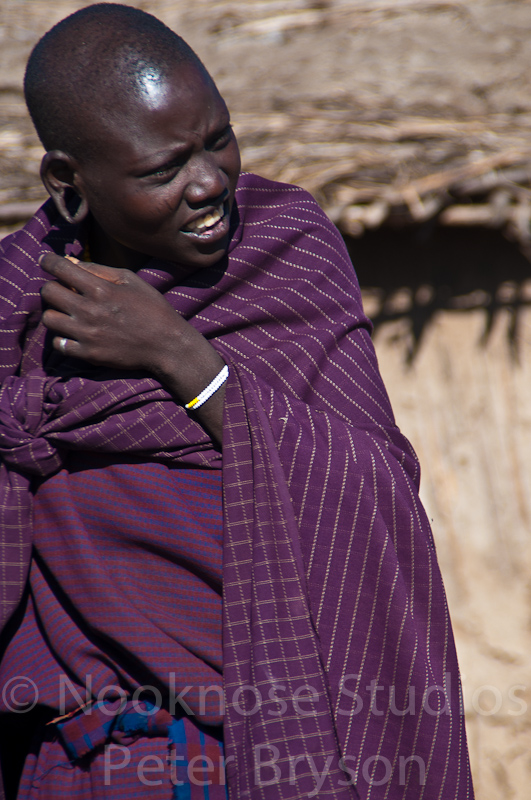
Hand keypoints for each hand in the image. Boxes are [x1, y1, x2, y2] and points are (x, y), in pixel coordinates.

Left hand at [39, 253, 225, 443]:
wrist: (166, 345)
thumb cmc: (152, 308)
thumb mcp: (131, 280)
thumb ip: (100, 269)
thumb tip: (71, 261)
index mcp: (101, 289)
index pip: (60, 268)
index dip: (48, 261)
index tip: (46, 260)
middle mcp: (89, 310)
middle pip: (48, 292)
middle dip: (51, 287)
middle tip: (60, 289)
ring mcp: (87, 334)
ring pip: (49, 318)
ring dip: (55, 312)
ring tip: (67, 313)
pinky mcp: (88, 354)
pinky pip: (59, 343)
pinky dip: (62, 337)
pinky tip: (73, 333)